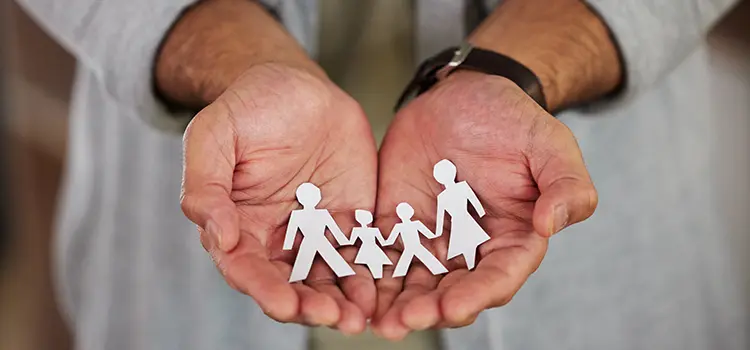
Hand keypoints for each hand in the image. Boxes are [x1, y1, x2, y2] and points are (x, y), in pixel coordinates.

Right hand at [181, 64, 377, 333]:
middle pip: (289, 284)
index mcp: (238, 225)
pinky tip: (381, 293)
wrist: (297, 87)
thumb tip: (217, 235)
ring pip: (327, 278)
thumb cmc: (248, 107)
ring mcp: (316, 233)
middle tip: (331, 318)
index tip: (283, 304)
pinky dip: (370, 276)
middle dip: (309, 306)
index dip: (263, 289)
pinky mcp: (351, 221)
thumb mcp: (214, 135)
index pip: (246, 268)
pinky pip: (361, 254)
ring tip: (357, 318)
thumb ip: (206, 184)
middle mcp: (276, 238)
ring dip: (341, 302)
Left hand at [372, 71, 596, 338]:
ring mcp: (429, 239)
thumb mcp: (549, 145)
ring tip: (372, 319)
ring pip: (410, 280)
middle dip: (426, 308)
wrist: (463, 95)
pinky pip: (378, 252)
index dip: (476, 295)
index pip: (497, 277)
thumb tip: (552, 224)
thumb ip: (565, 184)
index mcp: (511, 240)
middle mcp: (469, 250)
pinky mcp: (395, 223)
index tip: (454, 307)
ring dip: (392, 302)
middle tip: (402, 322)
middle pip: (448, 289)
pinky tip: (347, 284)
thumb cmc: (513, 120)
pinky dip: (364, 271)